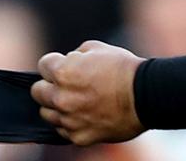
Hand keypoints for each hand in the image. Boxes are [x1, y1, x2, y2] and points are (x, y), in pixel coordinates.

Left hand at [31, 40, 146, 144]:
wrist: (147, 96)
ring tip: (73, 101)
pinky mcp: (80, 137)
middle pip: (38, 92)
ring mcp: (70, 119)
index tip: (64, 66)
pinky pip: (63, 131)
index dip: (54, 64)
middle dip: (48, 85)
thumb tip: (66, 61)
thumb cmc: (123, 69)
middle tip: (65, 85)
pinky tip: (81, 116)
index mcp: (63, 73)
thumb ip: (74, 55)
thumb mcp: (95, 48)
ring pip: (47, 114)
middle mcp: (62, 97)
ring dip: (56, 106)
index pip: (42, 66)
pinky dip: (69, 124)